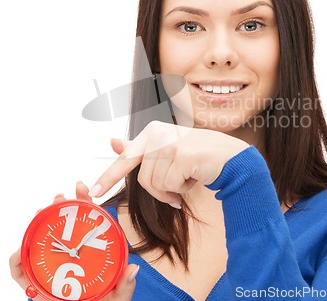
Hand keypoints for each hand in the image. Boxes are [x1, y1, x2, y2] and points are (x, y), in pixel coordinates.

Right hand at [10, 183, 138, 299]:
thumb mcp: (115, 295)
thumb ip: (123, 285)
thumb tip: (133, 269)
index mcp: (86, 255)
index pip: (85, 223)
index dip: (83, 203)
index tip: (82, 187)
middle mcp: (66, 258)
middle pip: (60, 227)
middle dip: (57, 208)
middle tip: (60, 198)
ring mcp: (49, 269)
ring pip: (38, 242)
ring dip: (36, 225)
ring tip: (40, 213)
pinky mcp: (34, 285)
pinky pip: (21, 271)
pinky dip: (16, 260)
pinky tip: (20, 251)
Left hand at [88, 121, 249, 205]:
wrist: (231, 158)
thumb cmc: (199, 157)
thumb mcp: (167, 151)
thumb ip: (141, 149)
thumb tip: (113, 141)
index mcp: (152, 131)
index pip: (126, 157)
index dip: (109, 176)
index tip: (95, 191)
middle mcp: (157, 133)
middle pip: (142, 178)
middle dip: (159, 192)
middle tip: (174, 197)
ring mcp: (169, 143)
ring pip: (155, 184)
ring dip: (172, 191)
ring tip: (189, 179)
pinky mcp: (180, 155)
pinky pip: (170, 186)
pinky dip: (182, 190)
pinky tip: (195, 178)